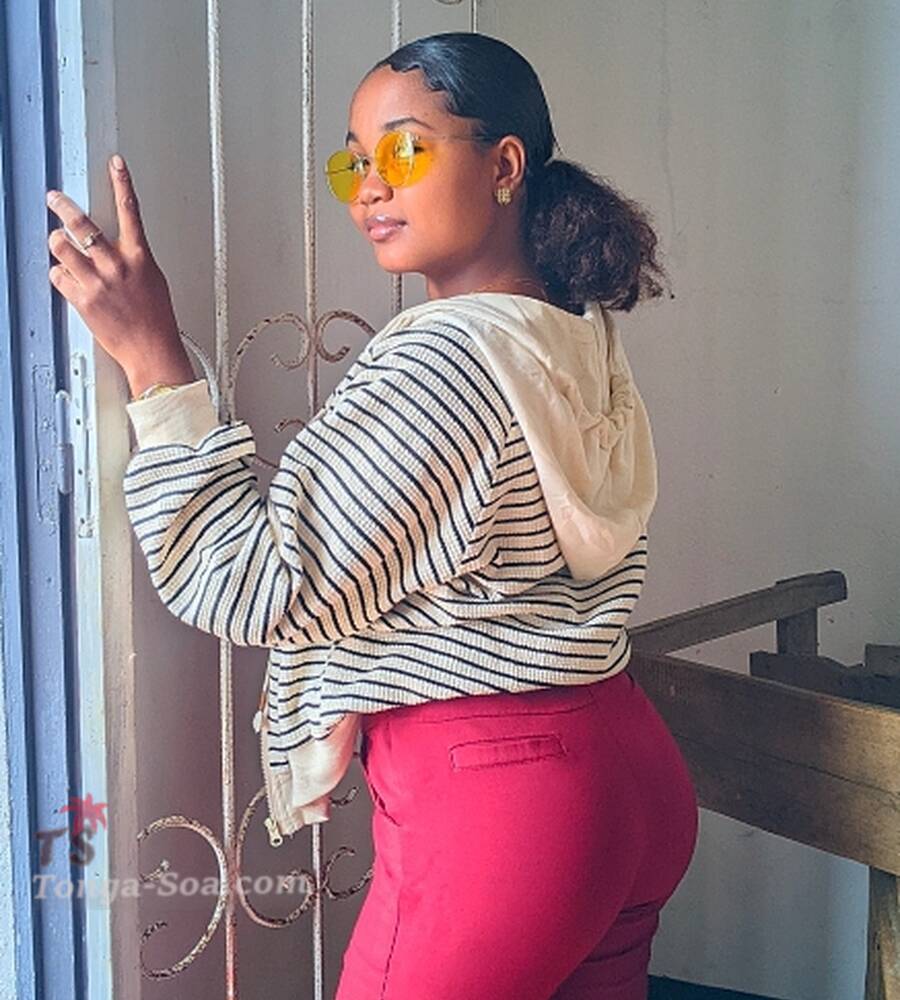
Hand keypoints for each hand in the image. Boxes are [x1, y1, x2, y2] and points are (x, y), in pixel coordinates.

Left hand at [45, 155, 194, 396]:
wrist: (151, 350)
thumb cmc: (156, 320)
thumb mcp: (153, 280)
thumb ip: (132, 259)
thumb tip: (113, 248)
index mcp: (140, 257)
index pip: (130, 211)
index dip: (122, 183)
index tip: (116, 164)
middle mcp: (116, 265)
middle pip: (81, 223)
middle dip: (63, 206)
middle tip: (55, 198)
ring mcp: (97, 282)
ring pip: (60, 246)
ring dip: (57, 244)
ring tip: (60, 246)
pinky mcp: (82, 299)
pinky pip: (58, 276)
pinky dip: (61, 276)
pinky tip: (70, 281)